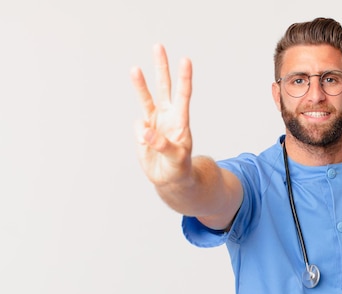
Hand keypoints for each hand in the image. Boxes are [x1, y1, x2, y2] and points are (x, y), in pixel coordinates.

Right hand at [130, 44, 192, 185]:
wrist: (170, 179)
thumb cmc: (179, 168)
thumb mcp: (176, 159)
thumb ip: (161, 145)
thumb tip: (144, 131)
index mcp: (181, 121)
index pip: (183, 95)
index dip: (184, 78)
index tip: (186, 60)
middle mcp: (168, 116)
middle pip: (164, 87)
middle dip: (161, 67)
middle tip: (158, 46)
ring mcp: (155, 122)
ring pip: (146, 98)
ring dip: (140, 84)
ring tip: (134, 69)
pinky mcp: (143, 131)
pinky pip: (137, 126)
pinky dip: (139, 133)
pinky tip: (145, 143)